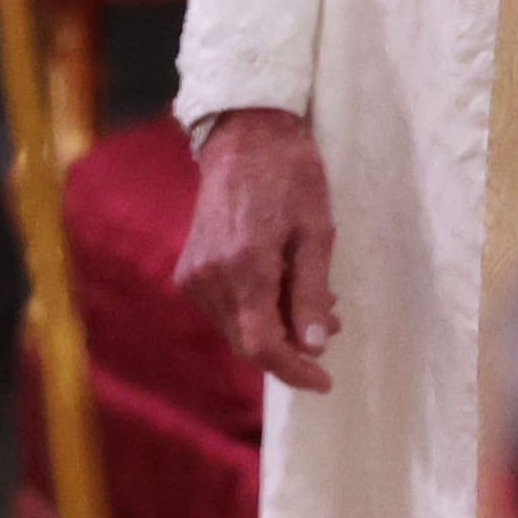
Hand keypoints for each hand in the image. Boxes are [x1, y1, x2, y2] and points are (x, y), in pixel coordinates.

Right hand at [178, 108, 339, 389]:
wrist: (244, 137)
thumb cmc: (289, 175)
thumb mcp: (317, 232)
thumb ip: (312, 293)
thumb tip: (315, 346)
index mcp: (244, 266)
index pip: (263, 345)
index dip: (294, 371)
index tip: (324, 381)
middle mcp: (210, 276)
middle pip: (248, 343)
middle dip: (290, 348)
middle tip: (329, 327)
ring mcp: (193, 274)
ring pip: (236, 329)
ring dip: (274, 328)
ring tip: (314, 303)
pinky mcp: (188, 270)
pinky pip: (224, 310)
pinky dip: (254, 311)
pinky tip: (282, 288)